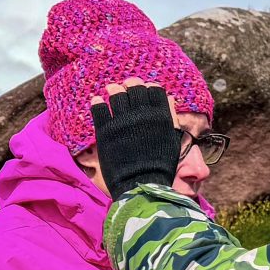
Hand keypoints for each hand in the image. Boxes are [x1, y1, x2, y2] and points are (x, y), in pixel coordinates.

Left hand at [87, 82, 181, 196]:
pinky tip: (98, 101)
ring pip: (116, 94)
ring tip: (111, 90)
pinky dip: (98, 102)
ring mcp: (122, 121)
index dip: (148, 87)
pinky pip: (99, 108)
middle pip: (134, 88)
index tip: (144, 90)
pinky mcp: (105, 130)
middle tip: (126, 87)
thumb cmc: (160, 166)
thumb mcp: (172, 141)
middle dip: (130, 85)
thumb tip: (169, 99)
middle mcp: (142, 114)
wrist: (141, 184)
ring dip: (113, 90)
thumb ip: (171, 119)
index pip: (154, 90)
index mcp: (160, 116)